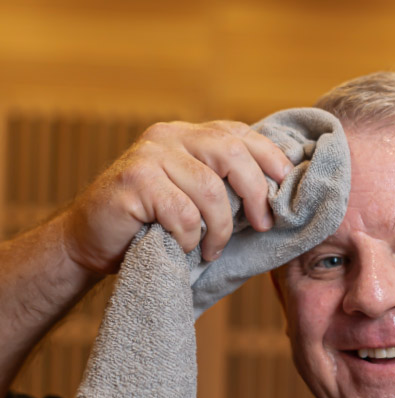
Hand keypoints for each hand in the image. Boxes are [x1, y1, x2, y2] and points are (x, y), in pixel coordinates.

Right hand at [60, 120, 293, 273]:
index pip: (238, 134)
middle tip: (262, 224)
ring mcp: (149, 155)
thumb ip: (225, 187)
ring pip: (210, 190)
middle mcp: (169, 136)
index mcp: (188, 135)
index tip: (286, 185)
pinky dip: (189, 238)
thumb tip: (277, 198)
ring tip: (212, 250)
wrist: (93, 239)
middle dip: (255, 192)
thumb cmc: (152, 224)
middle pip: (231, 153)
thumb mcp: (194, 198)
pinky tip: (183, 248)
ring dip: (219, 229)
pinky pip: (182, 214)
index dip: (269, 157)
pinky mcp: (134, 181)